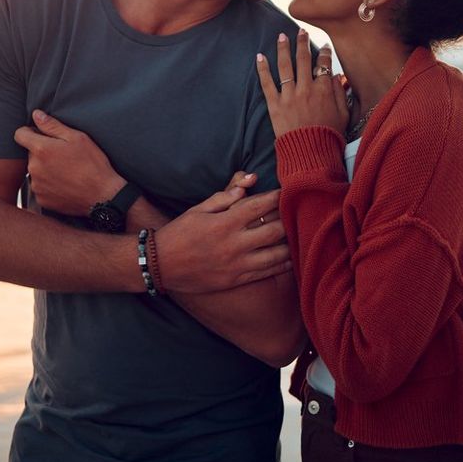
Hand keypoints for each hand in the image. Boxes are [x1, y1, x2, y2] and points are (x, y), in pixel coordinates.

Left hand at [13, 110, 124, 214]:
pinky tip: (65, 184)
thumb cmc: (93, 164)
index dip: (30, 132)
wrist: (102, 196)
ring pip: (35, 170)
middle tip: (64, 156)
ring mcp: (36, 185)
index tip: (42, 135)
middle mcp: (34, 168)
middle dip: (43, 152)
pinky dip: (49, 184)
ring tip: (67, 171)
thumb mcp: (77, 138)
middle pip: (30, 153)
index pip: (20, 134)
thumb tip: (36, 115)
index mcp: (41, 150)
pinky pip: (40, 186)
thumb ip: (53, 125)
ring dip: (45, 168)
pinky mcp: (41, 199)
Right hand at [154, 187, 290, 293]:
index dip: (277, 197)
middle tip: (299, 212)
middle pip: (273, 230)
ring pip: (275, 254)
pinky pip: (266, 273)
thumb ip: (226, 196)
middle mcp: (234, 244)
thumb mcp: (199, 209)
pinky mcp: (236, 280)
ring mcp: (236, 265)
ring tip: (301, 234)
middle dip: (289, 219)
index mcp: (224, 222)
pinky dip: (282, 264)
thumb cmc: (180, 232)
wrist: (161, 265)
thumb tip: (249, 181)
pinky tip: (292, 258)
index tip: (288, 191)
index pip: (259, 206)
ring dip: (291, 243)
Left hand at [255, 31, 348, 138]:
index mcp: (324, 90)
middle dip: (303, 42)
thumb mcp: (343, 115)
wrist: (310, 154)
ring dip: (283, 48)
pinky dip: (263, 69)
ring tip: (281, 36)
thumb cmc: (329, 137)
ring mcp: (289, 96)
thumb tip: (336, 78)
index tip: (324, 47)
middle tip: (301, 31)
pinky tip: (260, 56)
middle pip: (304, 59)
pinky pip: (267, 83)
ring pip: (286, 66)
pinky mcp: (275, 105)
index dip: (324, 53)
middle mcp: (306, 89)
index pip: (324, 65)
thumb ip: (340, 94)